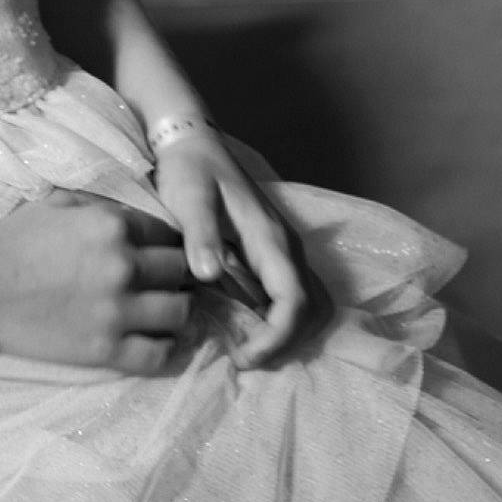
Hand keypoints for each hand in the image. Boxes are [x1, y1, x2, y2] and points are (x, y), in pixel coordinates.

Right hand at [0, 192, 193, 372]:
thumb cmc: (11, 241)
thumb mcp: (56, 205)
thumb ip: (100, 207)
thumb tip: (133, 215)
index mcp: (111, 225)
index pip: (168, 232)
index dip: (168, 242)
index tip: (164, 252)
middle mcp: (123, 265)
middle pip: (180, 270)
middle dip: (177, 274)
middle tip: (167, 283)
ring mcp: (117, 310)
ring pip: (180, 312)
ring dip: (176, 311)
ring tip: (164, 312)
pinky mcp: (106, 350)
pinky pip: (159, 354)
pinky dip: (164, 348)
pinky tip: (153, 341)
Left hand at [151, 132, 330, 368]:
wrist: (192, 144)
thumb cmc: (190, 170)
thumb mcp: (188, 197)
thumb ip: (199, 234)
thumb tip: (206, 275)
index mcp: (270, 238)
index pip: (296, 302)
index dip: (277, 338)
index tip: (243, 357)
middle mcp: (286, 249)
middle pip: (313, 311)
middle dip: (287, 343)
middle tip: (245, 358)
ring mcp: (281, 253)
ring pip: (307, 307)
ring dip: (285, 335)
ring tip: (244, 348)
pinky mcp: (270, 256)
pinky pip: (288, 298)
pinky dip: (276, 322)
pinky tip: (242, 328)